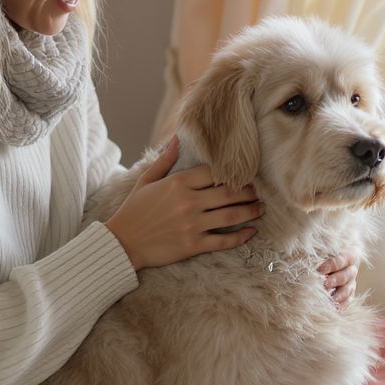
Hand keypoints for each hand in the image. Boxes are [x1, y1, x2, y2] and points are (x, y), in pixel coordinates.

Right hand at [104, 135, 262, 270]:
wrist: (123, 242)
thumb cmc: (134, 210)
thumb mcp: (146, 181)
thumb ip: (165, 160)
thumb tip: (177, 139)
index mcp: (178, 183)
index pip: (214, 173)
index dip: (231, 173)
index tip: (242, 174)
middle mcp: (189, 202)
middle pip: (229, 193)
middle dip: (248, 192)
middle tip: (258, 192)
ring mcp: (193, 224)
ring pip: (232, 215)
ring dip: (251, 211)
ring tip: (260, 208)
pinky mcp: (194, 245)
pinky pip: (224, 240)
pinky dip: (242, 236)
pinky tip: (251, 231)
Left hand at [318, 251, 357, 309]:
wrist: (328, 258)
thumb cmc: (321, 251)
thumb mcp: (321, 249)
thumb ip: (317, 253)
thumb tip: (310, 261)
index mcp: (348, 253)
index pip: (342, 259)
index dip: (331, 265)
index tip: (318, 269)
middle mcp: (352, 268)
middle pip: (347, 275)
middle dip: (335, 280)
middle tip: (325, 284)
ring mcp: (351, 282)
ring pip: (348, 289)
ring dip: (339, 295)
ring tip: (330, 299)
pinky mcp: (349, 294)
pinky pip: (348, 301)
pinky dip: (341, 305)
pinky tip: (334, 308)